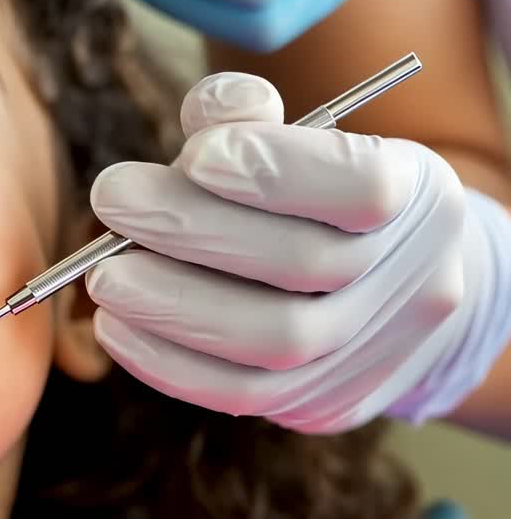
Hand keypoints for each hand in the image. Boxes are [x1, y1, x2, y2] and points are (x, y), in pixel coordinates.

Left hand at [85, 72, 470, 432]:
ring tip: (103, 276)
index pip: (360, 187)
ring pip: (272, 341)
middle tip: (111, 200)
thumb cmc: (318, 198)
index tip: (194, 154)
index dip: (274, 171)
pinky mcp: (330, 405)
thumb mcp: (298, 140)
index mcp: (416, 195)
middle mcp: (414, 280)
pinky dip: (167, 362)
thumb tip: (206, 114)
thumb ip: (244, 116)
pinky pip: (242, 393)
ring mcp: (375, 353)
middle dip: (191, 229)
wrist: (393, 290)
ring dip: (171, 306)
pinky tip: (116, 328)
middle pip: (301, 265)